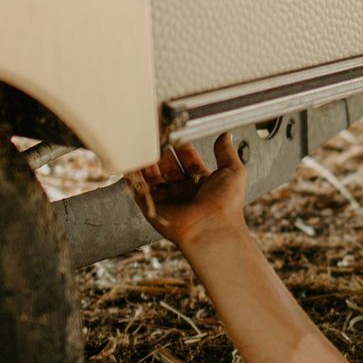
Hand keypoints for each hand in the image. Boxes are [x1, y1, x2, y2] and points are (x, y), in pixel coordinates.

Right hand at [124, 132, 248, 249]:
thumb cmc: (225, 205)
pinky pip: (140, 191)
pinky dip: (133, 177)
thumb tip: (226, 136)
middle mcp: (184, 191)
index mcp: (202, 183)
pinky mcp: (153, 209)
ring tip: (142, 144)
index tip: (173, 133)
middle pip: (168, 166)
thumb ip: (226, 153)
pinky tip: (130, 162)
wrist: (212, 229)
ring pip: (152, 176)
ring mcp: (168, 200)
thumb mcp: (233, 172)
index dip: (180, 146)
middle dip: (161, 152)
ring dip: (147, 161)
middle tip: (155, 136)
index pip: (188, 160)